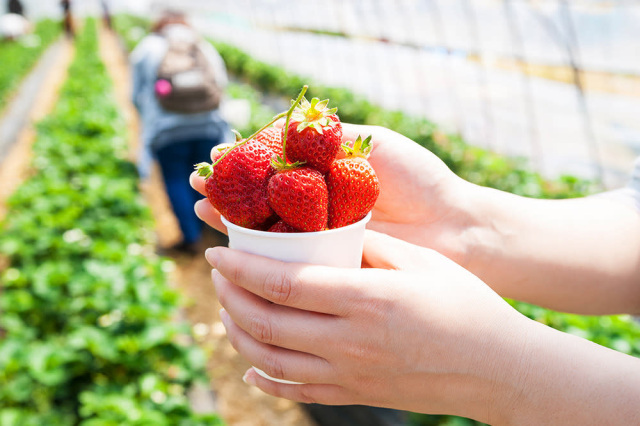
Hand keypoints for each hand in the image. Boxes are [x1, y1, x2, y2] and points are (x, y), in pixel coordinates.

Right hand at [190, 123, 472, 263]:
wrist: (456, 226)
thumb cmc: (420, 179)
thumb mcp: (374, 144)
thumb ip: (330, 137)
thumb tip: (279, 128)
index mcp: (325, 175)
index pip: (270, 167)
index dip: (241, 165)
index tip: (214, 162)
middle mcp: (316, 207)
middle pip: (260, 199)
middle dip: (227, 194)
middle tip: (197, 188)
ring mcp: (320, 239)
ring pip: (265, 231)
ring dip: (231, 222)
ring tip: (202, 211)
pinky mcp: (328, 267)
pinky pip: (286, 261)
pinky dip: (258, 255)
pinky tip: (232, 248)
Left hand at [206, 230, 530, 421]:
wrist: (498, 367)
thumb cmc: (465, 303)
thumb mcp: (418, 260)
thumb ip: (365, 246)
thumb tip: (322, 231)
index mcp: (365, 299)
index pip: (283, 283)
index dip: (241, 267)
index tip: (216, 251)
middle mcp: (349, 342)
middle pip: (265, 323)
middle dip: (230, 296)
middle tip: (219, 275)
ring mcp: (350, 375)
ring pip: (270, 362)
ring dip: (238, 334)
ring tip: (229, 310)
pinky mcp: (356, 395)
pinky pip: (296, 393)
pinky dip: (265, 381)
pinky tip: (252, 369)